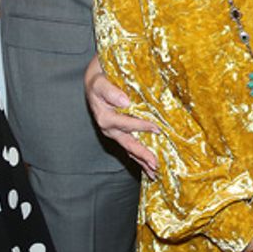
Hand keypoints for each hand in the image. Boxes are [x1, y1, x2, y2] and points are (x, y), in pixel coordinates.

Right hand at [83, 55, 159, 178]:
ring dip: (142, 160)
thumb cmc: (99, 79)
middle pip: (128, 143)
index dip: (142, 126)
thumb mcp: (100, 82)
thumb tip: (125, 102)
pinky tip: (147, 165)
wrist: (95, 81)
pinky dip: (138, 156)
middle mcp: (109, 128)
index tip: (157, 128)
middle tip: (155, 165)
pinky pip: (129, 146)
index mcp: (105, 117)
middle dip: (142, 155)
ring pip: (129, 149)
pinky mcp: (118, 133)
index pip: (127, 124)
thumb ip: (111, 91)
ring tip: (154, 173)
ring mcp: (114, 133)